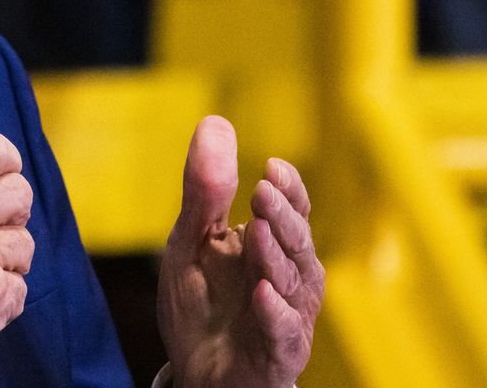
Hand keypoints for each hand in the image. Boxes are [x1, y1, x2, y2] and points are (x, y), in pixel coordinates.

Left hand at [158, 116, 321, 387]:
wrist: (197, 371)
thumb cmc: (201, 304)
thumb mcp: (190, 241)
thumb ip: (204, 191)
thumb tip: (215, 123)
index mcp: (271, 244)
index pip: (291, 209)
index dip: (288, 189)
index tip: (272, 167)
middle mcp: (288, 275)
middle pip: (296, 241)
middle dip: (281, 215)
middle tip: (261, 193)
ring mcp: (287, 314)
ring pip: (294, 282)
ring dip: (275, 256)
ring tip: (256, 232)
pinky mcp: (278, 351)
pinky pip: (284, 331)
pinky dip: (275, 312)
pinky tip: (262, 293)